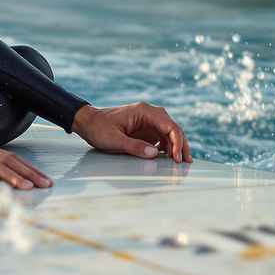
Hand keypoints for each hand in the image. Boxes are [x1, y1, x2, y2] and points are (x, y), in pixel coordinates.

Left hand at [71, 102, 191, 162]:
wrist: (87, 122)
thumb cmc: (98, 128)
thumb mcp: (114, 140)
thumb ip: (134, 147)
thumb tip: (155, 154)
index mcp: (144, 111)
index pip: (170, 126)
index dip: (177, 142)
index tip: (178, 158)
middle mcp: (150, 114)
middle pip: (174, 129)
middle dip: (182, 145)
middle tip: (187, 162)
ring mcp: (149, 121)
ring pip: (170, 133)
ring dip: (177, 147)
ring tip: (180, 163)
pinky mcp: (146, 130)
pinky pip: (162, 138)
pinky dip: (168, 147)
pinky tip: (169, 158)